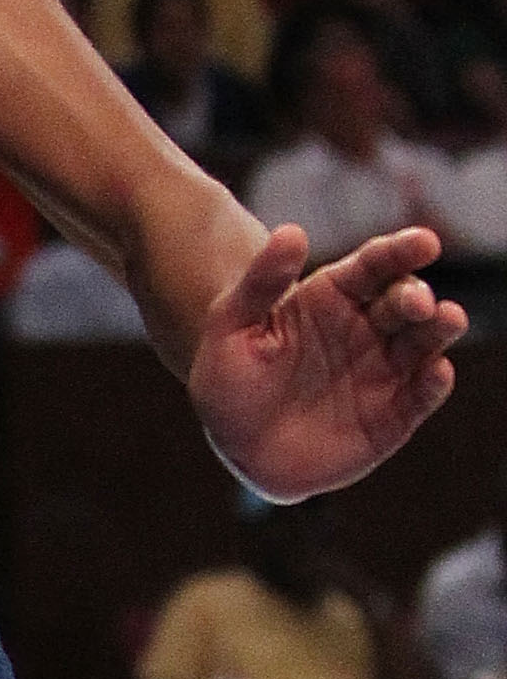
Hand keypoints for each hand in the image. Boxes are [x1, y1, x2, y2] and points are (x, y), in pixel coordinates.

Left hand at [189, 225, 468, 500]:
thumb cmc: (229, 381)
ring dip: (439, 329)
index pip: (375, 265)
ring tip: (448, 319)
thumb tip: (291, 231)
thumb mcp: (231, 326)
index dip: (401, 250)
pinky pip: (420, 395)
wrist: (235, 446)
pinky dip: (433, 383)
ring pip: (424, 342)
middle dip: (416, 297)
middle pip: (405, 301)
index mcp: (334, 296)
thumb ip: (261, 281)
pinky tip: (437, 372)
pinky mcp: (393, 414)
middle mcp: (368, 327)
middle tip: (417, 303)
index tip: (424, 242)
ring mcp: (384, 370)